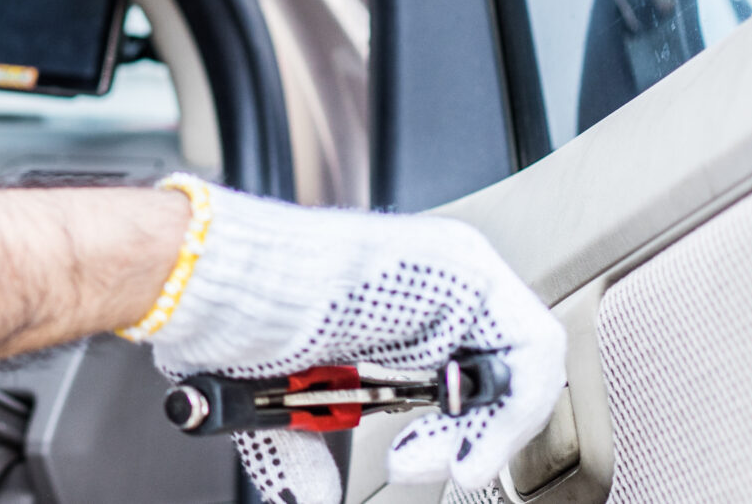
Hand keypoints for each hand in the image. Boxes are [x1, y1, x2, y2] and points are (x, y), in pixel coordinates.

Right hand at [134, 180, 564, 503]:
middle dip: (467, 437)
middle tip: (425, 467)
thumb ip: (306, 450)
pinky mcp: (468, 269)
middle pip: (495, 370)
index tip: (416, 464)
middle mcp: (430, 286)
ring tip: (455, 463)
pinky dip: (514, 408)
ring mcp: (451, 272)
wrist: (221, 290)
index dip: (448, 433)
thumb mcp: (279, 408)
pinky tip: (470, 443)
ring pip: (520, 361)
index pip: (459, 378)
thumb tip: (309, 498)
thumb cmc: (232, 324)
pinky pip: (530, 347)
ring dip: (494, 428)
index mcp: (388, 307)